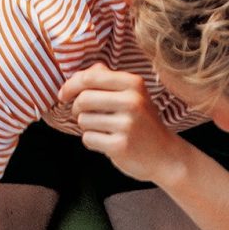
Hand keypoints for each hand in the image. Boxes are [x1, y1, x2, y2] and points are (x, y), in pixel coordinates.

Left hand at [58, 67, 185, 184]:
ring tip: (102, 130)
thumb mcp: (133, 95)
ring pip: (83, 120)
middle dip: (76, 108)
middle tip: (81, 115)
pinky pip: (88, 139)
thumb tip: (81, 73)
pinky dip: (91, 141)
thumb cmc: (143, 123)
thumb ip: (108, 80)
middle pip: (83, 99)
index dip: (71, 85)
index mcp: (133, 84)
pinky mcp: (120, 146)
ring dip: (86, 127)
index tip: (63, 94)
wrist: (165, 156)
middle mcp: (132, 101)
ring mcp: (127, 124)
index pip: (91, 77)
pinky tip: (106, 142)